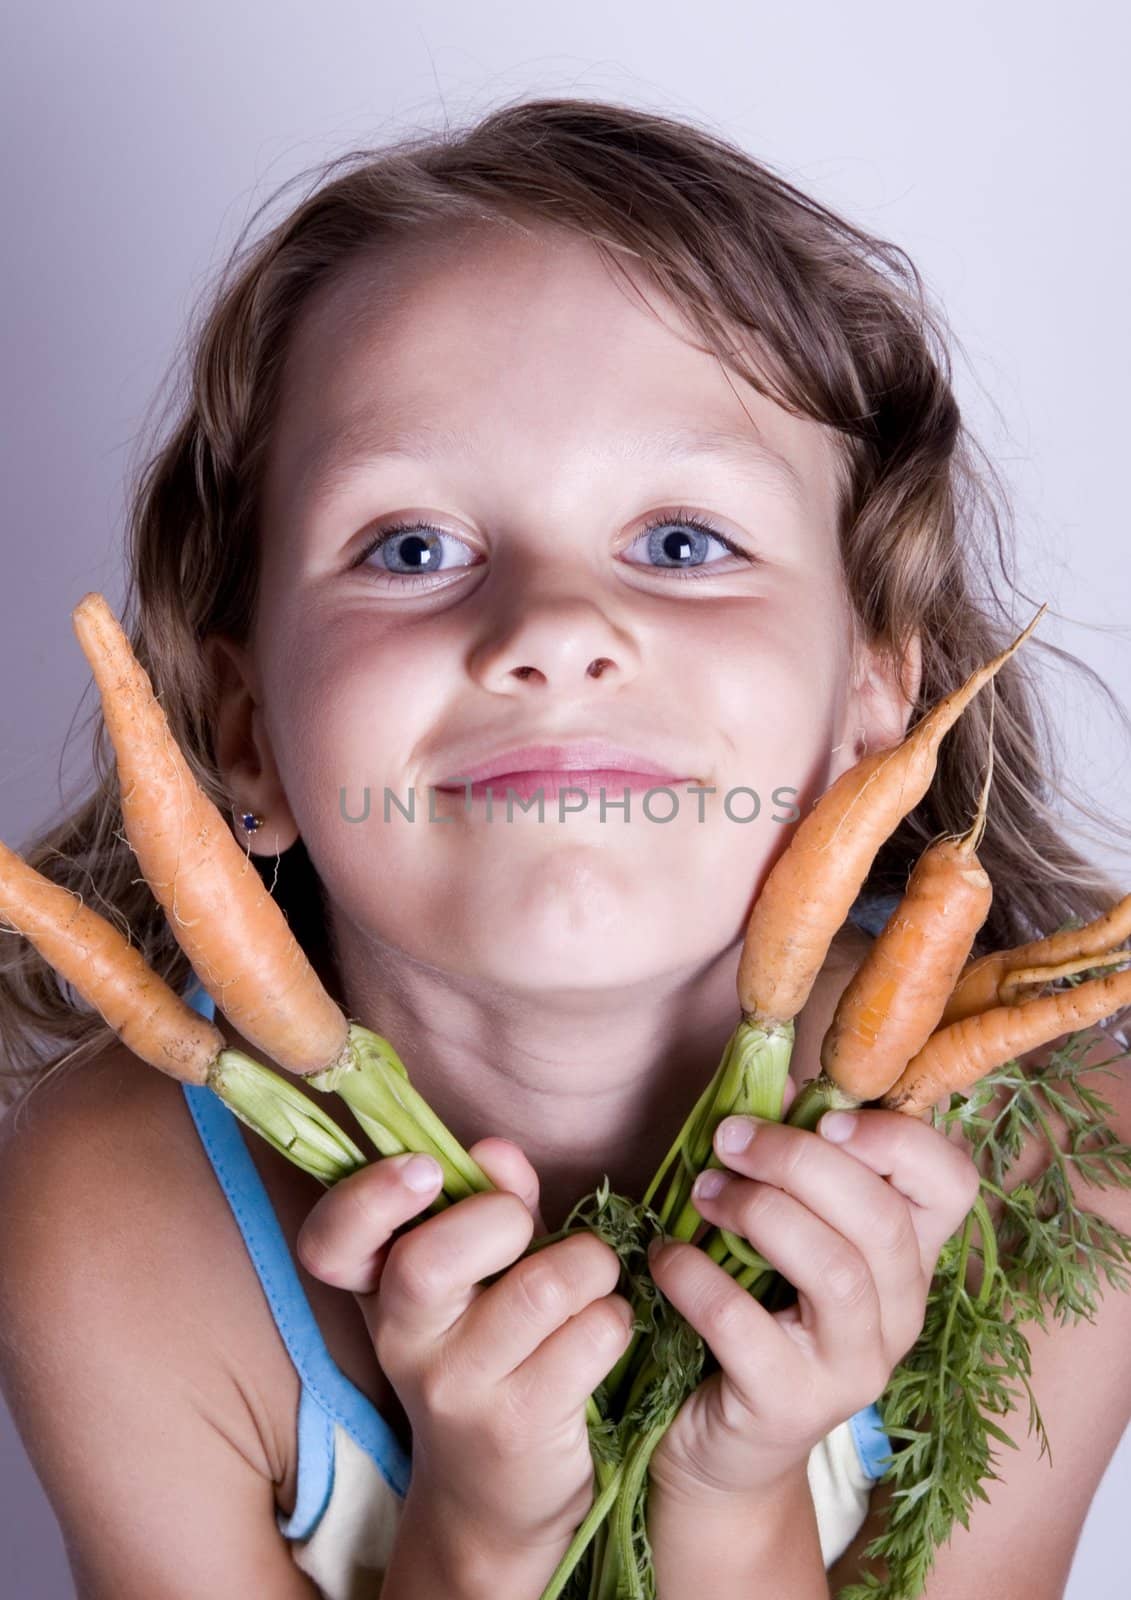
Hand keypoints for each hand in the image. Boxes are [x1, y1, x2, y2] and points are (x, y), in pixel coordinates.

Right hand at [296, 1138, 634, 1553]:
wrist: (491, 1500)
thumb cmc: (490, 1352)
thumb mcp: (476, 1275)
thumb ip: (488, 1202)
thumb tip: (497, 1153)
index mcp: (379, 1292)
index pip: (332, 1242)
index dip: (370, 1196)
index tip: (425, 1170)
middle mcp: (404, 1343)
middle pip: (429, 1261)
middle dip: (502, 1218)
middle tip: (528, 1230)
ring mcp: (458, 1391)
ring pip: (540, 1289)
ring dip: (588, 1264)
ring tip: (591, 1277)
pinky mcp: (521, 1425)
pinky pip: (590, 1336)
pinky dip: (614, 1317)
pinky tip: (604, 1328)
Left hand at [644, 1086, 980, 1512]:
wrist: (722, 1439)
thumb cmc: (752, 1308)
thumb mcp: (779, 1228)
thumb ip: (789, 1161)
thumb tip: (772, 1080)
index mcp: (908, 1255)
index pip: (952, 1184)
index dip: (900, 1139)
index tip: (825, 1117)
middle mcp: (900, 1312)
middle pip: (883, 1218)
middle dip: (799, 1161)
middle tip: (730, 1138)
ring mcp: (854, 1367)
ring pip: (836, 1270)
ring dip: (758, 1211)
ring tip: (701, 1192)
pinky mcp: (793, 1407)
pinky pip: (748, 1329)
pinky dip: (699, 1278)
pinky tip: (667, 1256)